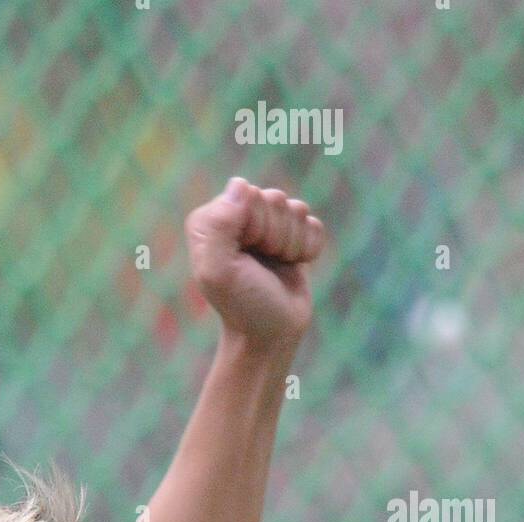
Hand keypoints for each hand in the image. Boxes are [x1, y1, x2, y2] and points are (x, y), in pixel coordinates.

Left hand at [184, 178, 326, 348]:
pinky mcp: (291, 235)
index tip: (243, 258)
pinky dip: (308, 249)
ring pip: (297, 209)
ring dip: (291, 244)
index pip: (248, 195)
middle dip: (275, 236)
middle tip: (260, 266)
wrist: (269, 335)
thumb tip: (241, 185)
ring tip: (274, 267)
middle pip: (275, 199)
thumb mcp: (219, 271)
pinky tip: (291, 266)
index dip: (254, 227)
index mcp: (210, 219)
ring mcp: (265, 225)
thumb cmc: (242, 306)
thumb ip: (220, 226)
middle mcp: (235, 216)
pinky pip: (314, 224)